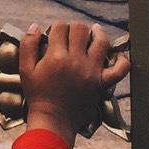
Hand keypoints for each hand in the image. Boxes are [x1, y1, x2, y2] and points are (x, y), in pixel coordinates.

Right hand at [19, 20, 129, 146]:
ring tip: (94, 32)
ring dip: (98, 34)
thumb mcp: (25, 70)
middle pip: (80, 29)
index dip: (55, 27)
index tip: (53, 35)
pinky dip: (122, 60)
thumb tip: (35, 26)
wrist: (53, 121)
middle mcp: (76, 60)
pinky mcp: (102, 83)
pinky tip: (117, 54)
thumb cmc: (38, 96)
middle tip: (70, 35)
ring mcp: (92, 71)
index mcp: (56, 56)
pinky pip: (119, 70)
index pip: (60, 27)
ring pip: (101, 42)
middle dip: (74, 28)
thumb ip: (28, 45)